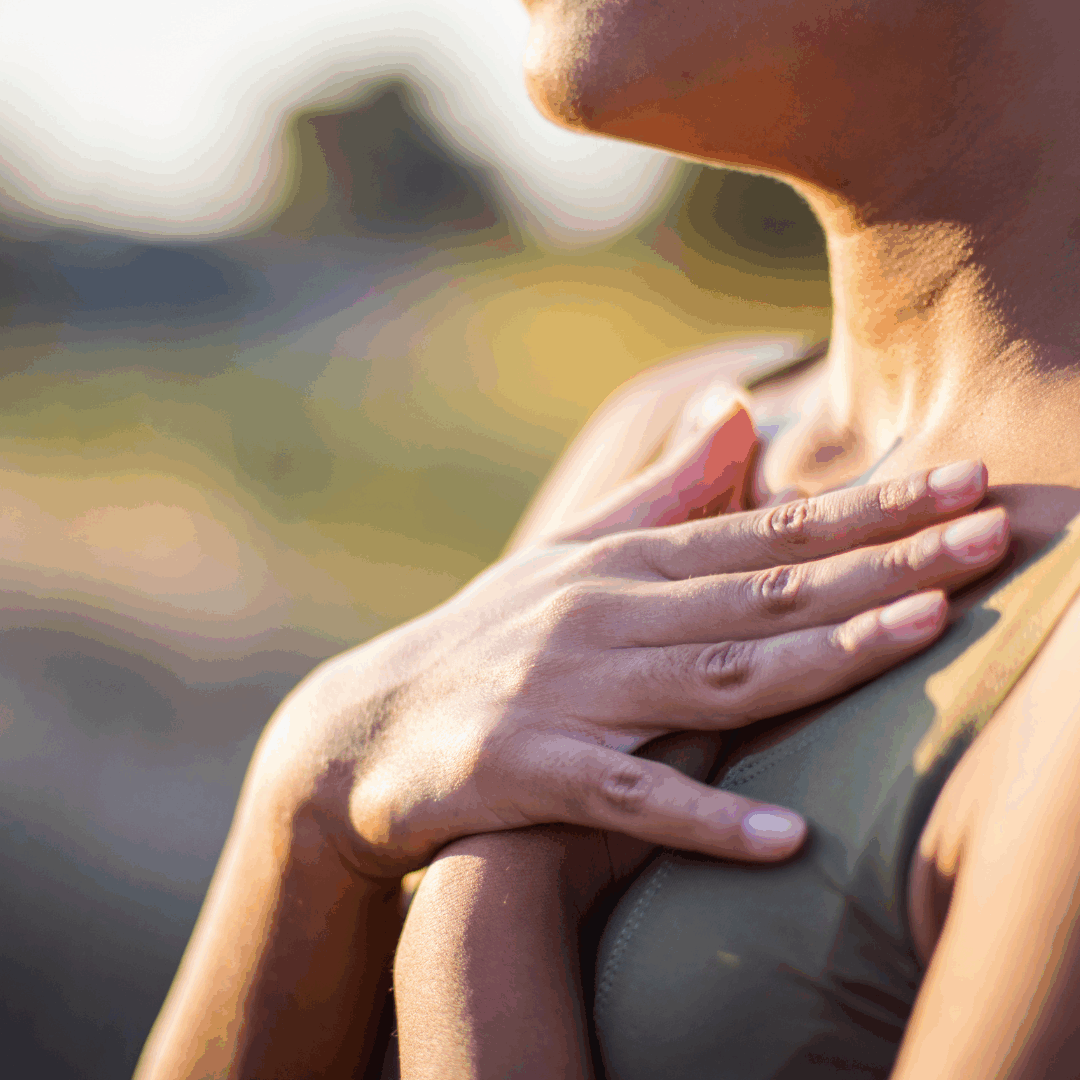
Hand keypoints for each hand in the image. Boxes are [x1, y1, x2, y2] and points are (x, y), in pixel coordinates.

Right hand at [256, 446, 1005, 878]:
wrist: (367, 727)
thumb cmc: (489, 637)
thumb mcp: (572, 554)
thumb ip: (664, 490)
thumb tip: (742, 410)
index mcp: (625, 563)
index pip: (768, 533)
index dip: (874, 509)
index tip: (969, 483)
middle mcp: (605, 614)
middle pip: (763, 592)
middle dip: (886, 563)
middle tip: (995, 533)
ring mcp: (568, 692)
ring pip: (714, 675)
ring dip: (822, 657)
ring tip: (926, 634)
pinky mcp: (528, 772)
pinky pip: (629, 798)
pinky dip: (705, 817)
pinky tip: (787, 838)